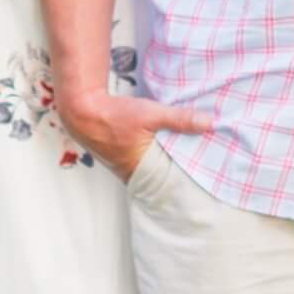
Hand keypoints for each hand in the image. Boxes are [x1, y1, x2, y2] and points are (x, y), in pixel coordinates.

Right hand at [53, 86, 211, 179]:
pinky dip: (157, 156)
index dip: (190, 178)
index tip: (209, 175)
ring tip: (192, 156)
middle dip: (182, 170)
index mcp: (141, 170)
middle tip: (206, 166)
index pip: (173, 182)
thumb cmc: (114, 115)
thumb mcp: (150, 114)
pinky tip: (168, 148)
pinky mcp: (122, 160)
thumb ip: (180, 119)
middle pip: (164, 177)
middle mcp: (133, 174)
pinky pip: (145, 163)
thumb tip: (210, 123)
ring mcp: (126, 169)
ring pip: (154, 169)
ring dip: (169, 162)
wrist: (82, 111)